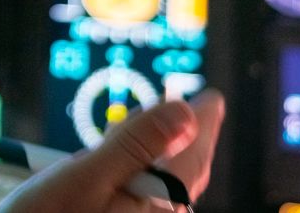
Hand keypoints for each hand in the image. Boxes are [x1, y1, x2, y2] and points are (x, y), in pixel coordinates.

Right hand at [0, 90, 224, 212]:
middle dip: (193, 142)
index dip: (204, 122)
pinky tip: (145, 172)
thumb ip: (137, 143)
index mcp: (157, 207)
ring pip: (169, 192)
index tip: (212, 98)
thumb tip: (186, 114)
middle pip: (186, 175)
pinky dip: (154, 180)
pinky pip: (151, 204)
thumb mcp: (86, 175)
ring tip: (177, 137)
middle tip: (205, 111)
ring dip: (172, 161)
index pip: (192, 154)